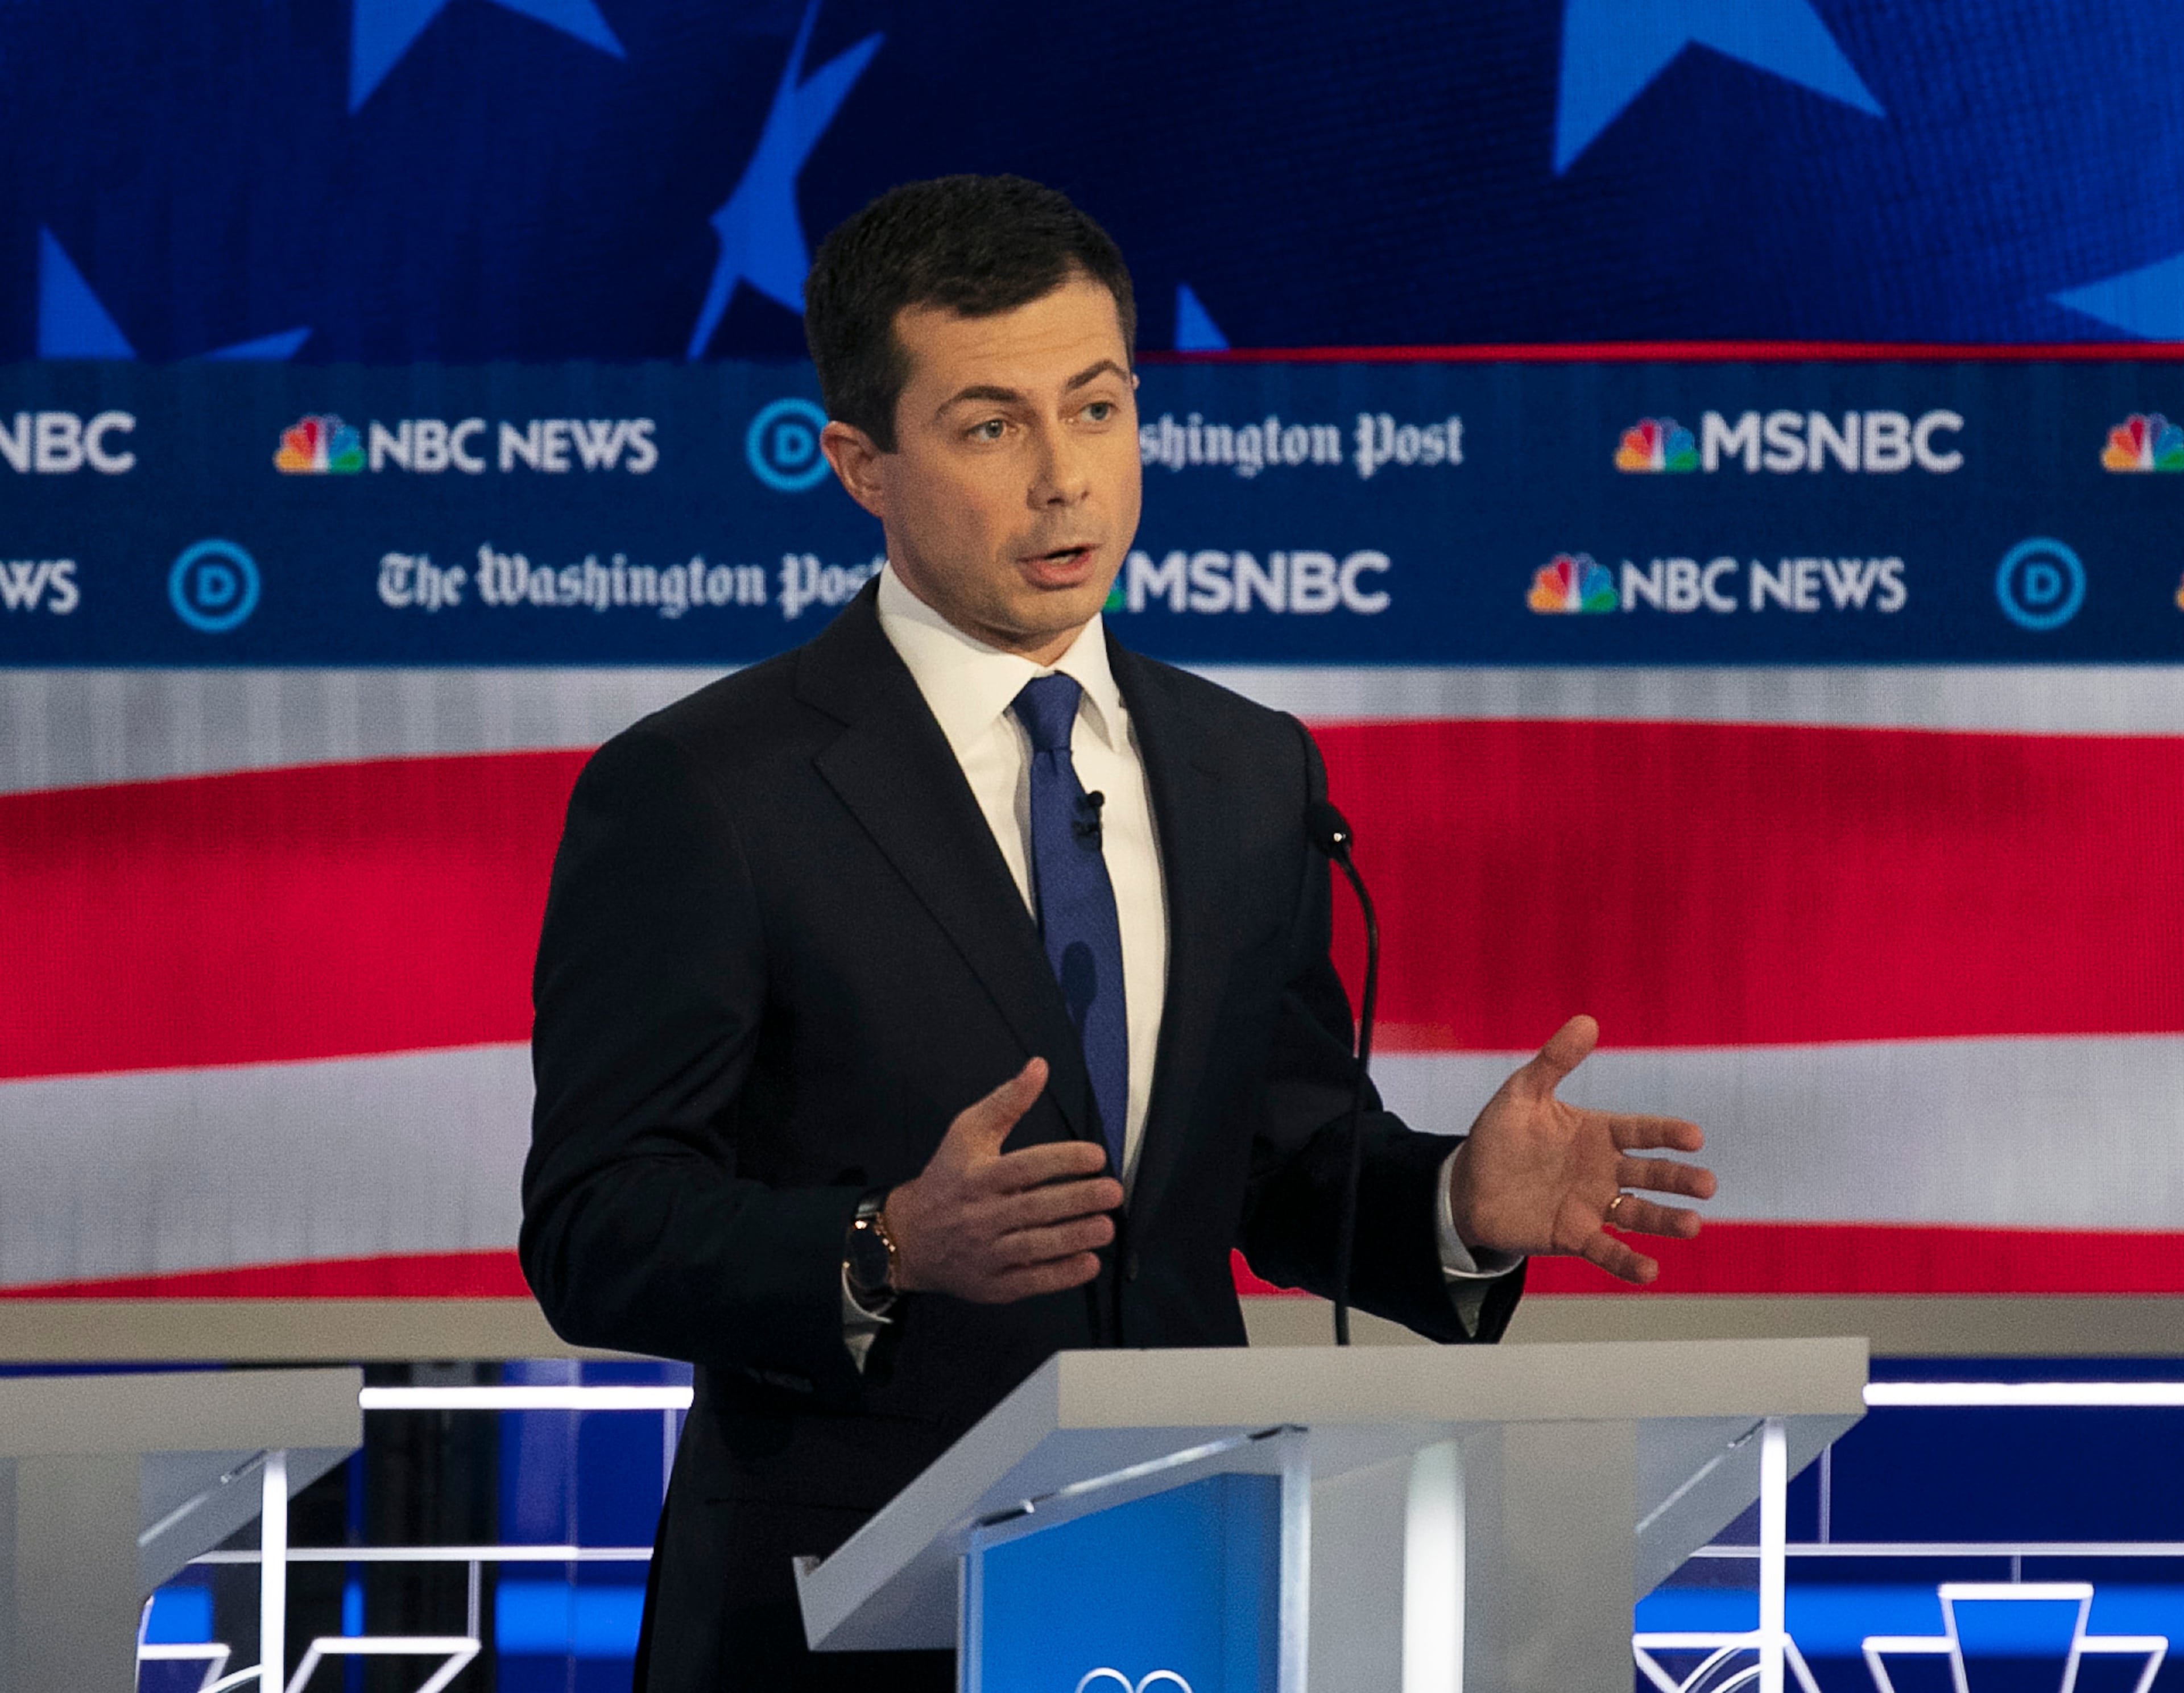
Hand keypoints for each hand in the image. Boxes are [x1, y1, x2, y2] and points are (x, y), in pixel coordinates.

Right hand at [883, 1058, 1123, 1302]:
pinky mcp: (991, 1284)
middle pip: (1034, 1208)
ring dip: (1074, 1238)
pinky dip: (1060, 1275)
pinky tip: (1088, 1263)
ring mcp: (985, 1253)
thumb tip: (1040, 1067)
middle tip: (1113, 1192)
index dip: (1062, 1161)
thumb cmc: (947, 1179)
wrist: (909, 1237)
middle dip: (1077, 1200)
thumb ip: (1006, 1101)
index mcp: (976, 1176)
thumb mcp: (967, 1133)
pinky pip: (1029, 1281)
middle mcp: (980, 1216)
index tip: (1097, 1156)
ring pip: (1034, 1247)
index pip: (1024, 1167)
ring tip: (1106, 1227)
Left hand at [1445, 1015, 1714, 1284]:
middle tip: (1707, 1185)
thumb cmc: (1501, 1135)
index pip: (1640, 1131)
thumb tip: (1588, 1021)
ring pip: (1638, 1214)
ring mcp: (1592, 1205)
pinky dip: (1628, 1261)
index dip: (1666, 1134)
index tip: (1694, 1137)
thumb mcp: (1523, 1092)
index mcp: (1597, 1133)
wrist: (1467, 1184)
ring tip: (1692, 1225)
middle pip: (1649, 1174)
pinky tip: (1650, 1270)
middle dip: (1679, 1179)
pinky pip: (1606, 1250)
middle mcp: (1603, 1170)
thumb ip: (1555, 1061)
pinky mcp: (1574, 1236)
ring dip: (1665, 1221)